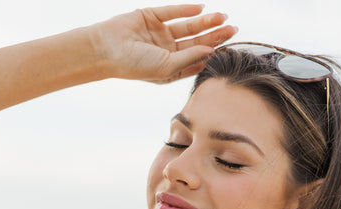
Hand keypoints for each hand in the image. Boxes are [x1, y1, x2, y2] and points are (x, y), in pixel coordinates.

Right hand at [94, 4, 236, 83]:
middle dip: (214, 35)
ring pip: (188, 26)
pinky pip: (173, 11)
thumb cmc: (135, 65)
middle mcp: (168, 51)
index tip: (228, 47)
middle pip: (196, 41)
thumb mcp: (167, 67)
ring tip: (222, 17)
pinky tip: (202, 8)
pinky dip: (187, 9)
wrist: (107, 50)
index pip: (197, 59)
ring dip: (205, 21)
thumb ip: (190, 58)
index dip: (212, 52)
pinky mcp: (152, 17)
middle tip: (233, 28)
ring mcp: (160, 33)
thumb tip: (212, 50)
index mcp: (172, 68)